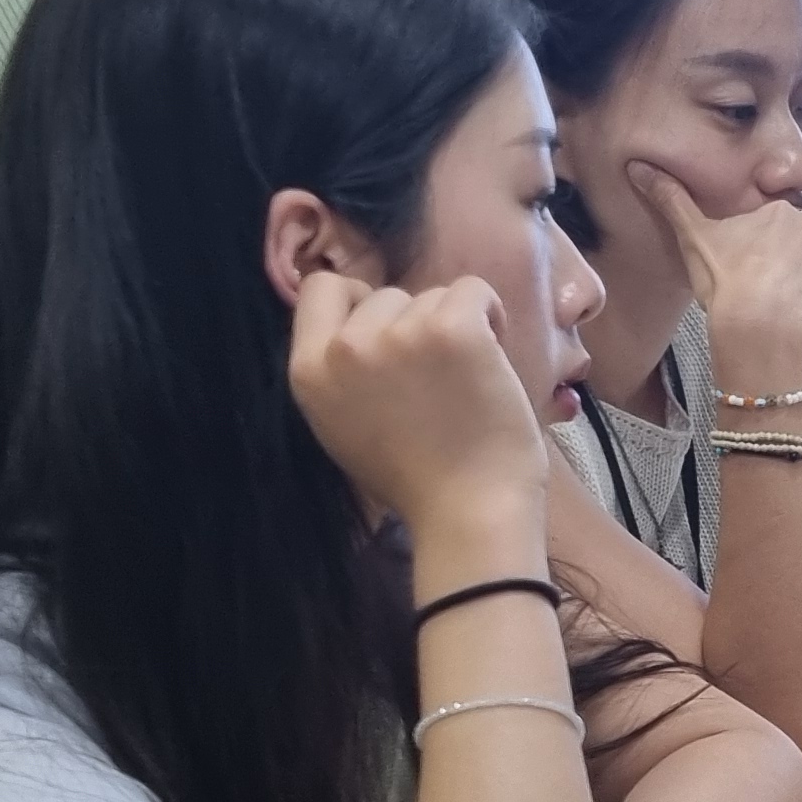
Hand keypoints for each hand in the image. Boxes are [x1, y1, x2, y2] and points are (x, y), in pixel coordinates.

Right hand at [286, 270, 545, 548]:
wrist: (469, 512)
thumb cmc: (416, 479)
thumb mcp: (344, 424)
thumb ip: (341, 370)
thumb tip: (357, 319)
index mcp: (309, 371)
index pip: (320, 288)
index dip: (358, 303)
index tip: (388, 332)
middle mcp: (345, 346)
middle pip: (384, 295)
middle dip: (412, 325)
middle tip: (435, 379)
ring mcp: (398, 334)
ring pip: (430, 295)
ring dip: (453, 326)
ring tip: (465, 381)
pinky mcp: (452, 328)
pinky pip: (475, 291)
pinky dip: (490, 316)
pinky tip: (492, 357)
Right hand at [620, 161, 801, 358]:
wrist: (758, 319)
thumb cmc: (723, 280)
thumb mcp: (692, 237)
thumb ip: (671, 200)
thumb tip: (638, 165)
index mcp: (780, 213)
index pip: (783, 237)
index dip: (772, 265)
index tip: (755, 287)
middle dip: (794, 285)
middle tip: (768, 310)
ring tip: (788, 327)